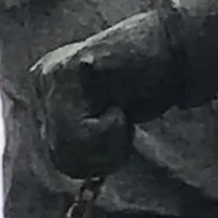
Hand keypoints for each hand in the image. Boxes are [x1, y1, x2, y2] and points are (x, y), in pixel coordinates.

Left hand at [31, 0, 202, 181]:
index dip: (96, 157)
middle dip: (101, 153)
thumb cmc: (147, 85)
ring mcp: (53, 76)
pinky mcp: (70, 73)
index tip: (117, 123)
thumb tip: (70, 166)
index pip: (58, 157)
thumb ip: (81, 140)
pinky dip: (111, 129)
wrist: (174, 52)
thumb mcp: (107, 122)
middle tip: (122, 121)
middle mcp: (43, 81)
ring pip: (68, 148)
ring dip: (108, 141)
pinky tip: (121, 102)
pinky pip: (82, 131)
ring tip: (121, 110)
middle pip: (59, 156)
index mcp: (46, 94)